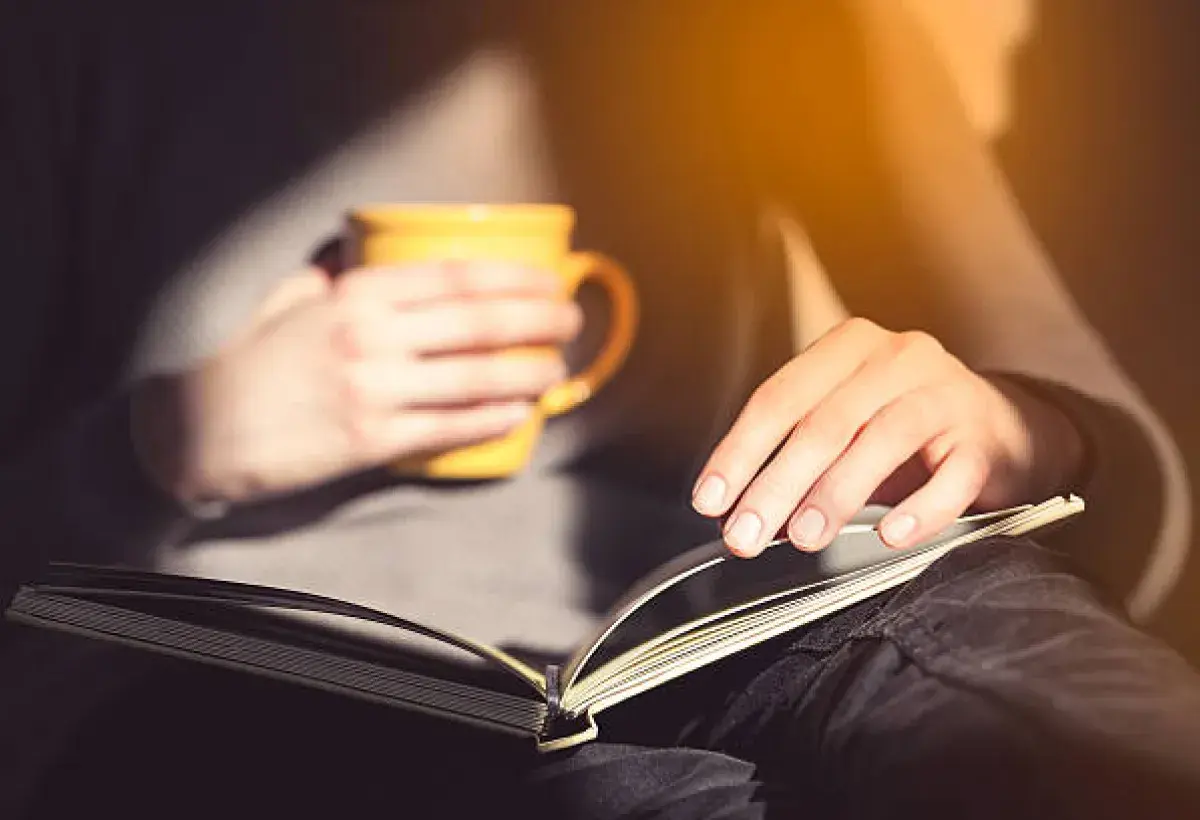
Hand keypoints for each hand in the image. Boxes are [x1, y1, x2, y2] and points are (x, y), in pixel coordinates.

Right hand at [133, 261, 581, 505]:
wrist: (201, 431)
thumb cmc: (251, 364)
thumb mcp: (290, 302)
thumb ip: (335, 278)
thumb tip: (361, 254)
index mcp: (356, 295)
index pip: (455, 278)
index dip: (513, 279)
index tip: (548, 280)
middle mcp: (371, 336)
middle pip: (478, 323)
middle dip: (537, 320)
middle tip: (570, 320)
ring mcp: (373, 390)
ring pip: (474, 377)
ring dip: (528, 372)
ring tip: (557, 370)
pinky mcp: (371, 440)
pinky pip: (449, 427)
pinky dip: (491, 418)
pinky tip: (519, 413)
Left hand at [691, 318, 1083, 556]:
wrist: (1003, 429)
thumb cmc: (908, 431)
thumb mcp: (844, 431)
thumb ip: (793, 461)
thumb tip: (738, 511)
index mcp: (849, 348)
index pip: (780, 397)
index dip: (740, 451)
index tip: (710, 500)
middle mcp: (897, 358)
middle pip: (824, 422)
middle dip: (776, 484)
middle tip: (745, 535)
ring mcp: (946, 394)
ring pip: (881, 440)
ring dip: (835, 494)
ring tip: (803, 537)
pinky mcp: (985, 439)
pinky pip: (952, 478)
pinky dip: (919, 510)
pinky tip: (890, 536)